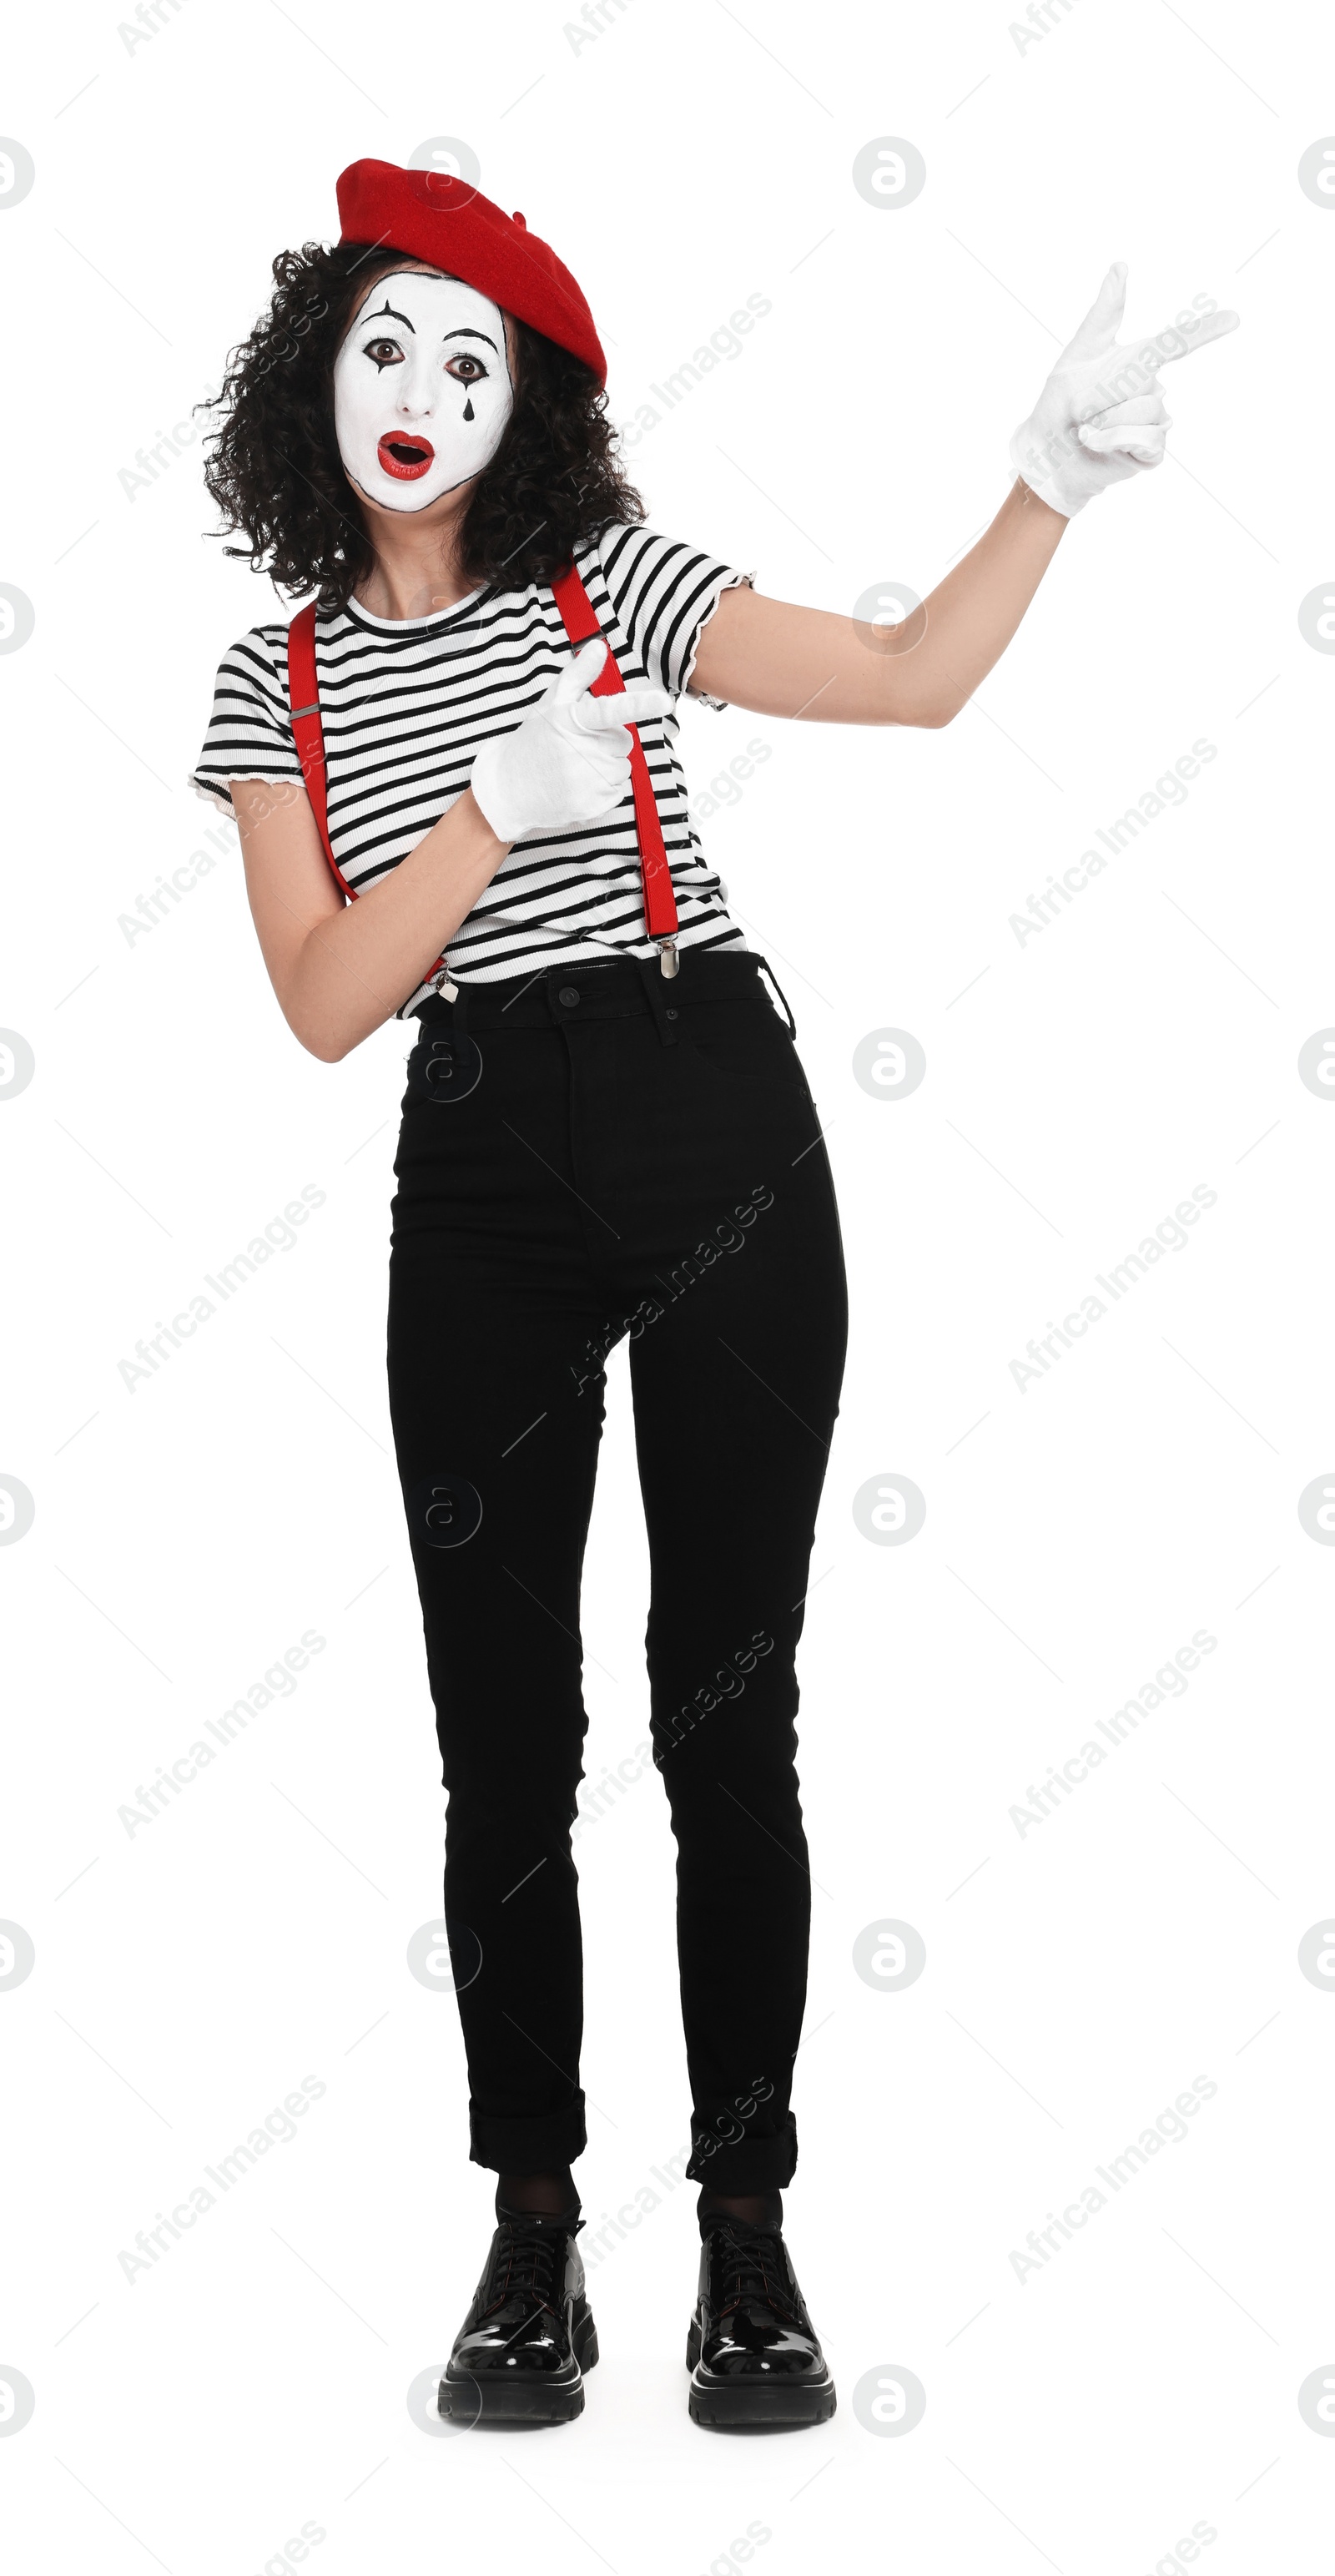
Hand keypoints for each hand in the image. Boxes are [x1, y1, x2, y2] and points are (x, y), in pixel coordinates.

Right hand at [469, 636, 672, 843]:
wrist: (509, 787)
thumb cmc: (535, 740)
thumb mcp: (553, 702)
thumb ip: (580, 674)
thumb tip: (598, 647)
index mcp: (573, 720)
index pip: (611, 709)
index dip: (639, 705)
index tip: (664, 702)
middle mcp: (581, 751)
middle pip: (624, 742)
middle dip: (608, 741)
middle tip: (578, 745)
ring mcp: (586, 781)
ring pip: (623, 767)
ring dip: (607, 765)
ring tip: (577, 766)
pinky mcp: (591, 805)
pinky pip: (617, 791)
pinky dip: (603, 788)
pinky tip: (579, 784)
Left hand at [1008, 263, 1238, 517]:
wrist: (1047, 453)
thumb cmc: (1061, 404)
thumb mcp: (1079, 353)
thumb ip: (1104, 313)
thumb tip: (1120, 265)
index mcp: (1138, 364)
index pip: (1176, 343)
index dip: (1205, 330)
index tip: (1234, 318)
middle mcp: (1152, 391)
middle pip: (1149, 380)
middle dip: (1107, 393)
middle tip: (1082, 408)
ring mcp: (1154, 423)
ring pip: (1148, 411)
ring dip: (1108, 420)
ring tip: (1088, 429)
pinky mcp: (1151, 452)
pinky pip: (1147, 439)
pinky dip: (1115, 440)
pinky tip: (1097, 443)